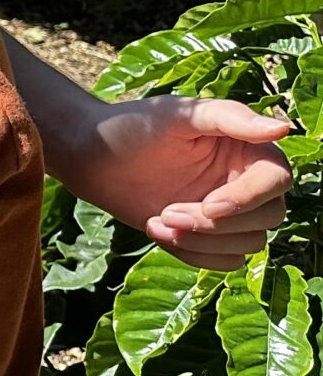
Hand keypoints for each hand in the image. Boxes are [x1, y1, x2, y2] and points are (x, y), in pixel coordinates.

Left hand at [58, 93, 294, 269]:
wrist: (92, 156)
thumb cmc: (135, 126)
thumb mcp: (179, 114)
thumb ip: (230, 118)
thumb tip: (282, 128)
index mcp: (248, 150)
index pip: (276, 180)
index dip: (249, 198)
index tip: (211, 206)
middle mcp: (246, 182)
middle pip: (267, 218)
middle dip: (218, 224)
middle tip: (168, 212)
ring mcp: (229, 213)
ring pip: (248, 244)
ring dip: (203, 241)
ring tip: (158, 220)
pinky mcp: (208, 236)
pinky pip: (225, 260)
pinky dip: (194, 254)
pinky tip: (155, 230)